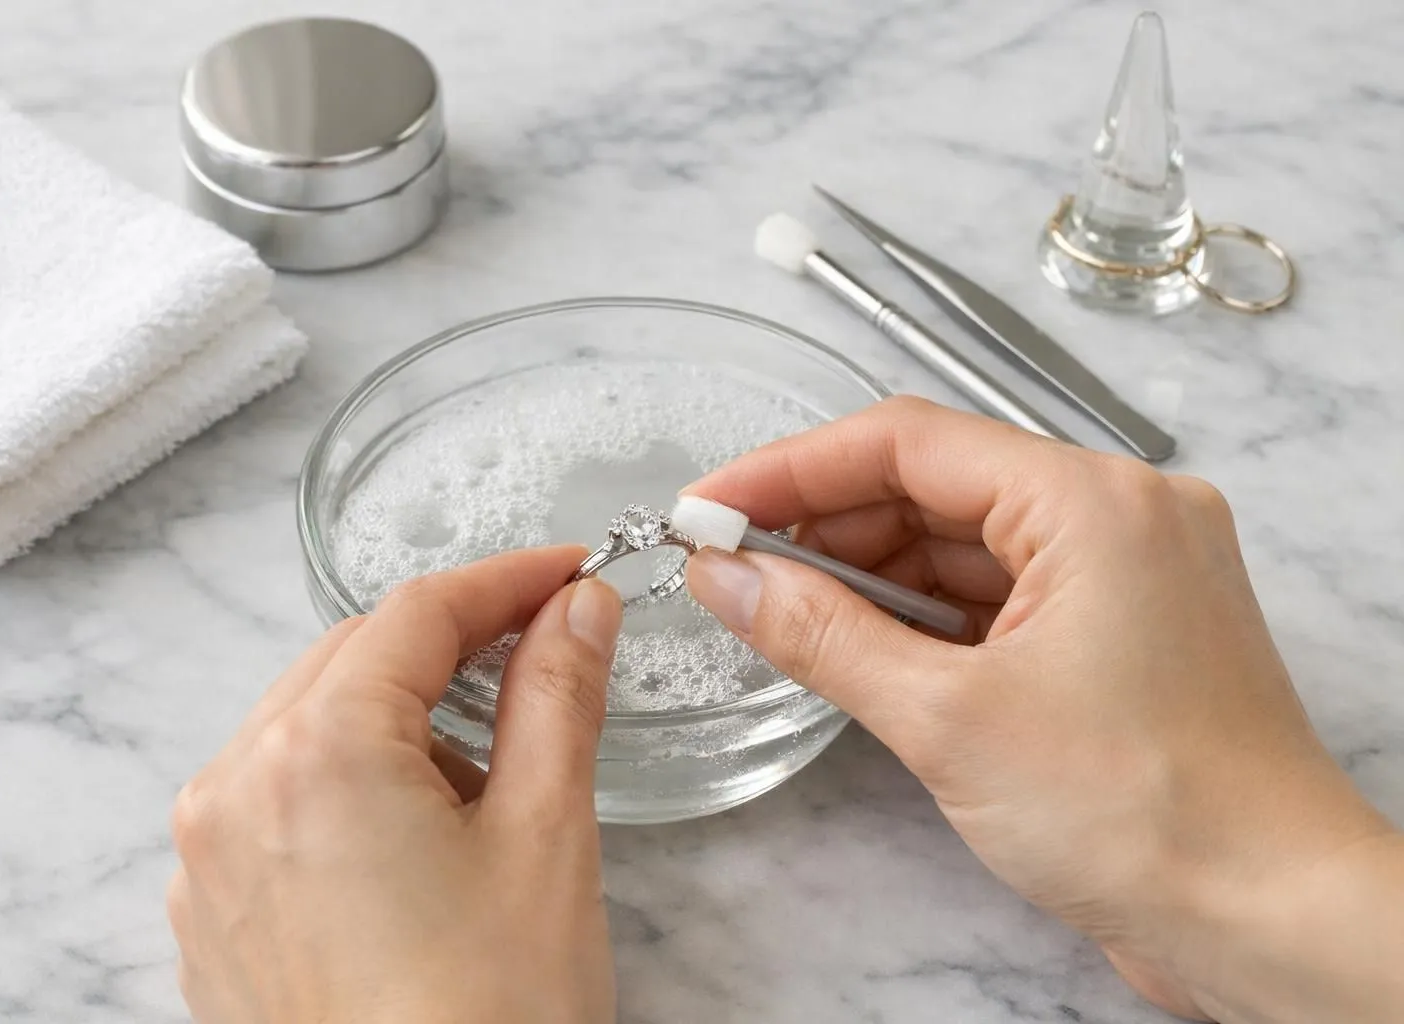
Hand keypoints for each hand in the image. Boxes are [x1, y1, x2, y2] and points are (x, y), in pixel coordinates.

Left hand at [167, 546, 621, 1023]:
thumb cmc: (491, 1014)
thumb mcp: (546, 835)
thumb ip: (557, 695)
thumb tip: (577, 609)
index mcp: (314, 753)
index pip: (413, 615)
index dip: (502, 581)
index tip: (567, 575)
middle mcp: (231, 791)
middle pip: (349, 660)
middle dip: (448, 645)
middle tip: (543, 646)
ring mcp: (204, 863)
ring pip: (305, 729)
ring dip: (394, 719)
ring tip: (483, 785)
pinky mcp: (209, 920)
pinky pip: (273, 803)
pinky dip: (345, 786)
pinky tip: (414, 840)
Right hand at [682, 396, 1401, 1022]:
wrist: (1269, 920)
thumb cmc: (1145, 812)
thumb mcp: (948, 717)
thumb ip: (822, 634)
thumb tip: (728, 578)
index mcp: (1092, 501)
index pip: (909, 442)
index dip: (790, 469)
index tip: (707, 508)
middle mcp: (1118, 516)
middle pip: (936, 487)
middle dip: (825, 526)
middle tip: (728, 569)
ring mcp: (1124, 576)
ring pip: (965, 545)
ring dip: (869, 576)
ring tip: (777, 613)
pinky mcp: (1118, 636)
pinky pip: (998, 597)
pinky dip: (923, 618)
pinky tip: (856, 645)